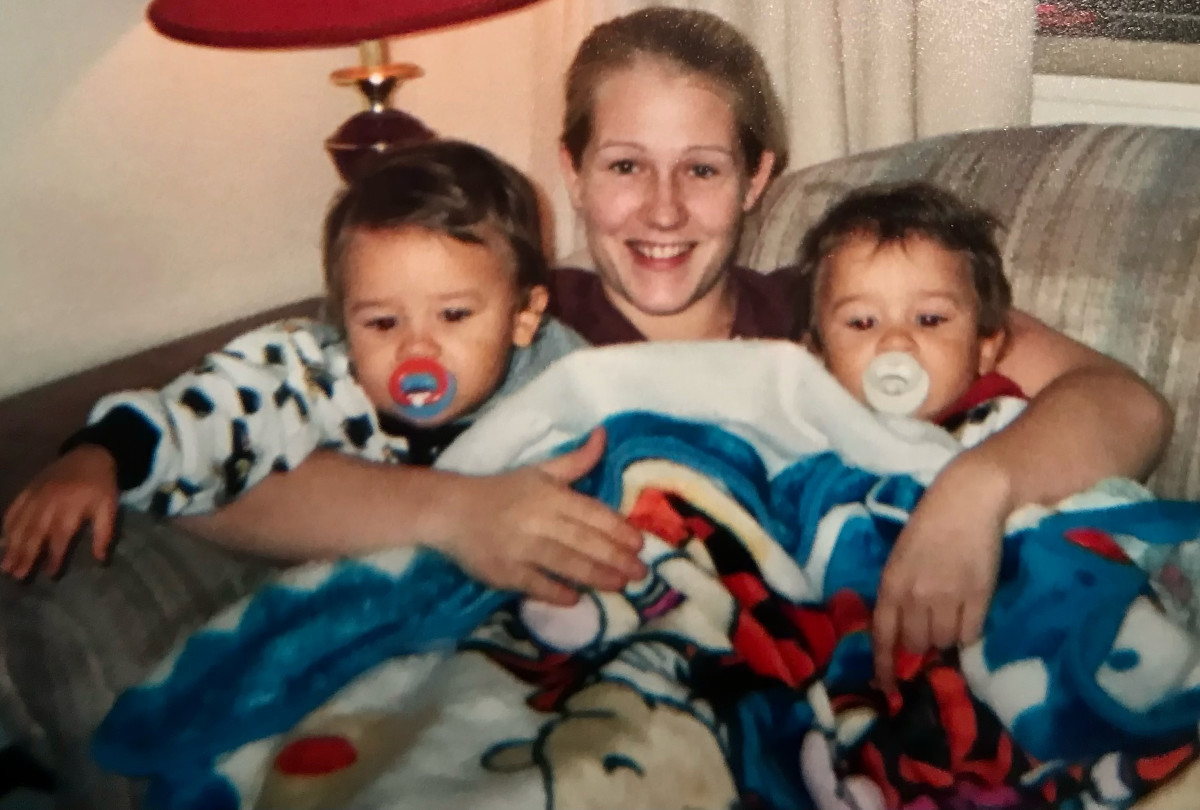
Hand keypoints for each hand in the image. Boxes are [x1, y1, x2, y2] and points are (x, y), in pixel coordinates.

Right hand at [2, 445, 119, 577]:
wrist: (90, 455)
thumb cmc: (101, 485)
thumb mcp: (109, 508)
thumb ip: (104, 533)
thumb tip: (101, 560)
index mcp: (71, 508)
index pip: (61, 537)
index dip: (55, 556)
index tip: (50, 574)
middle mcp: (49, 503)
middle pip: (35, 532)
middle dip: (26, 555)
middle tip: (17, 576)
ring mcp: (35, 495)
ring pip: (21, 523)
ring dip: (12, 545)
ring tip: (5, 566)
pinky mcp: (28, 489)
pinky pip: (13, 509)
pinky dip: (7, 525)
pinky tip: (2, 541)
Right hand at [433, 428, 644, 604]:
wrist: (450, 511)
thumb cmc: (501, 490)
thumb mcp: (540, 471)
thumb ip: (576, 460)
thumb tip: (603, 435)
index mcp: (549, 495)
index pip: (591, 513)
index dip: (617, 529)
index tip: (640, 543)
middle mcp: (538, 520)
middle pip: (584, 541)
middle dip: (616, 558)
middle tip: (640, 573)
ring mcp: (520, 548)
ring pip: (566, 564)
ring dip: (596, 576)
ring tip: (620, 585)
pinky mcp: (504, 572)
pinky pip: (535, 585)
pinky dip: (556, 592)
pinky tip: (576, 599)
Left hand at [871, 453, 1011, 690]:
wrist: (969, 499)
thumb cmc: (931, 521)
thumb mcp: (902, 555)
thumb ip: (900, 590)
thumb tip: (904, 627)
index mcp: (891, 583)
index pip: (882, 635)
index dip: (883, 666)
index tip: (886, 688)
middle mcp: (916, 596)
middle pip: (916, 643)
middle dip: (921, 642)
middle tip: (930, 627)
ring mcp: (948, 597)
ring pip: (943, 642)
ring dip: (945, 636)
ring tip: (951, 612)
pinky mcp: (979, 596)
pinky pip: (970, 633)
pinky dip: (968, 630)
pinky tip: (968, 612)